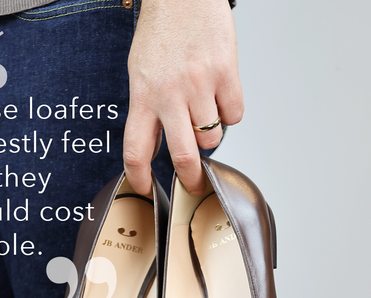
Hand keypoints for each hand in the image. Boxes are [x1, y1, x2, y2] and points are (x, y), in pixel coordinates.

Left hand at [123, 0, 243, 195]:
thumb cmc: (162, 34)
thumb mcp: (140, 75)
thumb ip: (147, 112)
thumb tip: (158, 148)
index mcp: (142, 96)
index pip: (135, 151)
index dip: (140, 178)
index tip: (148, 190)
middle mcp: (169, 94)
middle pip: (183, 156)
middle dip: (191, 179)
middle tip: (194, 184)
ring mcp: (199, 84)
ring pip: (212, 138)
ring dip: (211, 135)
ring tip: (204, 112)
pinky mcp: (226, 73)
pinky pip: (235, 116)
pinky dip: (230, 113)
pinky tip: (220, 95)